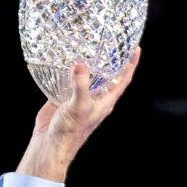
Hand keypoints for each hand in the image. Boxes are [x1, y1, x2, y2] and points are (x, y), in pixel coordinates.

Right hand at [16, 48, 140, 180]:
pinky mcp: (63, 98)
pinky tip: (62, 60)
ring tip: (87, 45)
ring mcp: (79, 98)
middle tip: (111, 42)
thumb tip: (81, 64)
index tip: (135, 49)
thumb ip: (81, 85)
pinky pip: (67, 81)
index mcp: (105, 101)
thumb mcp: (80, 106)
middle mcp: (95, 98)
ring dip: (87, 64)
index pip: (123, 80)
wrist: (51, 145)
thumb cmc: (71, 132)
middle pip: (106, 76)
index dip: (131, 64)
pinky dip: (65, 70)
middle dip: (110, 60)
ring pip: (87, 77)